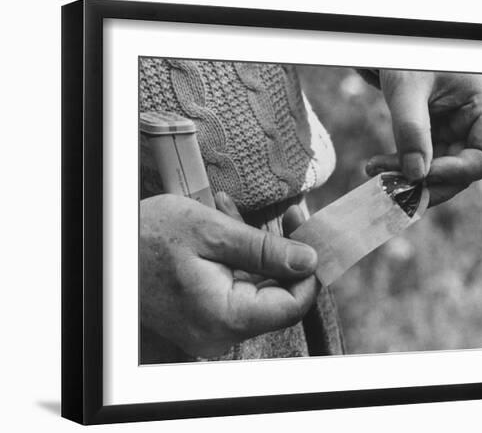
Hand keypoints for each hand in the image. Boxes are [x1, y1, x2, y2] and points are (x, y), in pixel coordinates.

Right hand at [140, 192, 318, 357]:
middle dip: (283, 253)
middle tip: (289, 216)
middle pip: (276, 296)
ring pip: (256, 289)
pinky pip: (235, 289)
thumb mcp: (212, 232)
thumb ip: (265, 251)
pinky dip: (238, 259)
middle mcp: (221, 331)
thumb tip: (309, 262)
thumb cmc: (149, 238)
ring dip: (257, 250)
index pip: (292, 305)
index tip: (310, 237)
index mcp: (226, 316)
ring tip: (235, 213)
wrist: (106, 252)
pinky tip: (226, 227)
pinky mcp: (204, 316)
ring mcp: (211, 326)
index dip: (308, 272)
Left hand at [366, 70, 481, 205]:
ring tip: (376, 171)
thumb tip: (415, 174)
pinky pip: (422, 165)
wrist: (390, 55)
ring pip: (439, 173)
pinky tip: (377, 166)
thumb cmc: (404, 61)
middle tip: (392, 184)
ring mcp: (452, 134)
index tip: (421, 175)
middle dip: (427, 181)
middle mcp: (471, 125)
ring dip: (408, 179)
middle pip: (462, 172)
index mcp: (480, 106)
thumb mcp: (406, 89)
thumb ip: (411, 130)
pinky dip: (400, 170)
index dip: (457, 172)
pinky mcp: (432, 140)